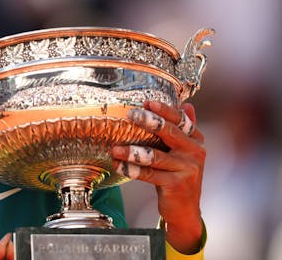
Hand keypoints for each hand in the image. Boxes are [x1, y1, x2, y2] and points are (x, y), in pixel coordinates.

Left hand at [112, 100, 204, 253]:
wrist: (185, 209)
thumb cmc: (178, 174)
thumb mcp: (184, 151)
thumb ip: (184, 129)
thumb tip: (187, 104)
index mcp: (196, 139)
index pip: (180, 120)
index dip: (164, 110)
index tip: (147, 102)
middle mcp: (194, 152)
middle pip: (169, 132)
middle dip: (148, 122)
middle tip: (130, 115)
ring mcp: (187, 169)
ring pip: (155, 155)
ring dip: (132, 151)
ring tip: (115, 148)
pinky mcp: (176, 185)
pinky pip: (149, 174)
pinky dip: (132, 169)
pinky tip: (118, 165)